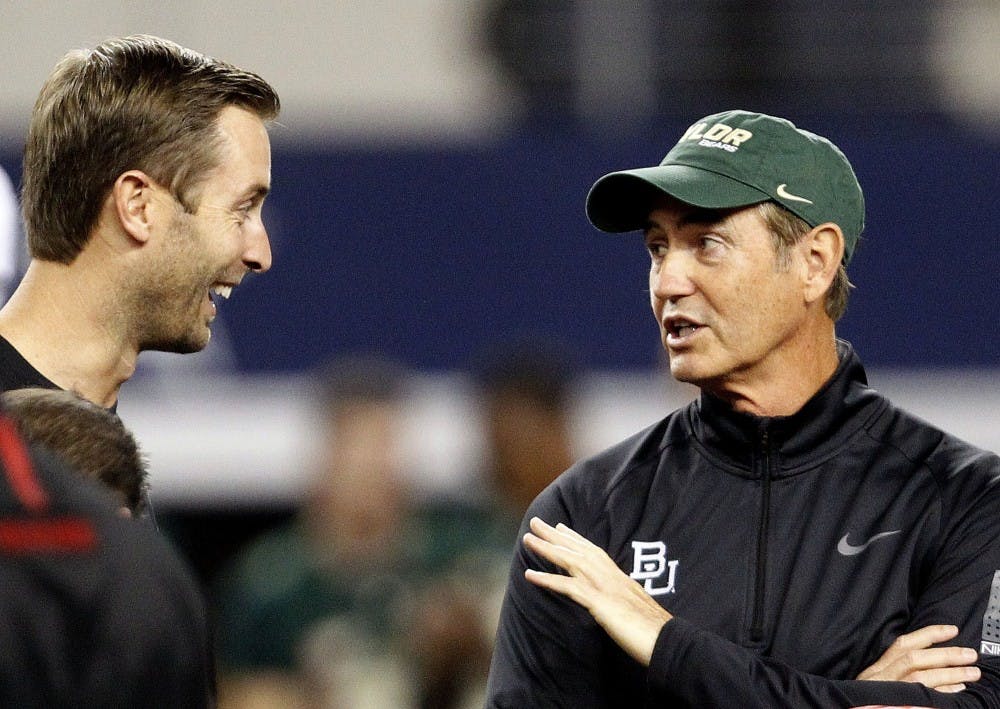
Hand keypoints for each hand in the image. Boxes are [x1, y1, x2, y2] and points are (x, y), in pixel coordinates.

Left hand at [522, 517, 671, 665]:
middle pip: (578, 549)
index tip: (560, 527)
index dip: (575, 538)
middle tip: (536, 522)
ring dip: (546, 549)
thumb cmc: (653, 630)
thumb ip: (621, 599)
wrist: (667, 640)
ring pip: (570, 561)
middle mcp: (610, 575)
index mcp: (618, 576)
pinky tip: (529, 576)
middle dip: (555, 535)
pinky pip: (568, 588)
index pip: (593, 551)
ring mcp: (604, 586)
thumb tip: (614, 602)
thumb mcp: (633, 607)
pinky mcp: (599, 602)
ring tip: (527, 539)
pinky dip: (547, 580)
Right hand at [857, 624, 979, 692]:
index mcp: (876, 669)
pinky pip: (922, 697)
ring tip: (972, 673)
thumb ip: (894, 672)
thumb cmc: (867, 702)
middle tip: (970, 654)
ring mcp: (888, 692)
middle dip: (946, 654)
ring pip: (920, 677)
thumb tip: (928, 661)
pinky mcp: (897, 705)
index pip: (903, 644)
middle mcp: (880, 677)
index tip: (952, 630)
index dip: (929, 634)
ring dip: (950, 673)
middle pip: (914, 659)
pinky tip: (958, 690)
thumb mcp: (875, 684)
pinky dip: (942, 693)